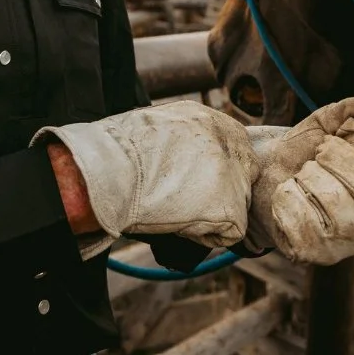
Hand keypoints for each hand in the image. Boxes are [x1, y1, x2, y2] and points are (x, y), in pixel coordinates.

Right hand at [34, 101, 258, 255]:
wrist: (109, 171)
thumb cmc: (116, 154)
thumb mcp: (154, 128)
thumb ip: (179, 139)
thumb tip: (180, 160)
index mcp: (208, 118)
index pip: (235, 147)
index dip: (220, 170)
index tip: (202, 182)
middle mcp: (227, 141)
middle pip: (244, 175)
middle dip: (224, 191)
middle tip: (190, 202)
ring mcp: (233, 175)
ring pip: (238, 205)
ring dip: (213, 214)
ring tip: (178, 212)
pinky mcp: (231, 208)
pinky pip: (231, 233)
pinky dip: (208, 236)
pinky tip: (183, 226)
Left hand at [246, 93, 353, 264]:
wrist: (263, 170)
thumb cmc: (308, 147)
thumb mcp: (338, 117)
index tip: (342, 136)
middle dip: (334, 156)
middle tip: (318, 154)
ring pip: (338, 204)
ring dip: (309, 176)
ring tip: (303, 174)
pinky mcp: (319, 253)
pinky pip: (305, 225)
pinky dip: (287, 198)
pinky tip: (287, 194)